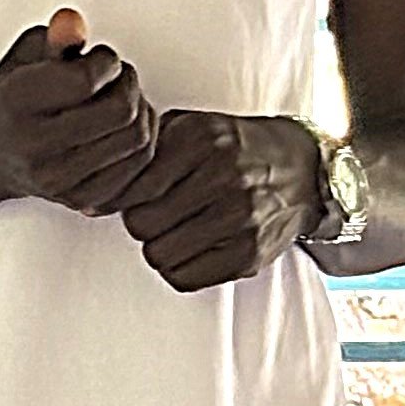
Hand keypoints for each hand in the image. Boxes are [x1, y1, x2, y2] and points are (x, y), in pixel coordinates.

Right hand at [0, 12, 157, 214]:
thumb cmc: (12, 96)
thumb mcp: (26, 55)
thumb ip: (55, 38)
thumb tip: (72, 22)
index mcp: (15, 101)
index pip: (86, 79)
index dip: (106, 61)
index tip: (100, 59)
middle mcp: (34, 145)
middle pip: (119, 111)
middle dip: (128, 84)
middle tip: (117, 78)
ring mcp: (57, 179)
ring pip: (136, 140)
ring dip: (140, 111)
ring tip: (120, 101)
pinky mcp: (78, 199)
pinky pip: (139, 168)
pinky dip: (142, 142)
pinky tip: (123, 129)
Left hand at [118, 111, 324, 291]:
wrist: (303, 170)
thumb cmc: (235, 149)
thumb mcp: (194, 126)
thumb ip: (149, 146)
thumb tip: (101, 186)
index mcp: (202, 139)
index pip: (134, 186)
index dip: (127, 195)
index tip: (137, 196)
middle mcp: (223, 176)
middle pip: (141, 223)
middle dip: (142, 222)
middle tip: (158, 214)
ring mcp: (240, 217)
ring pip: (159, 254)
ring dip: (160, 246)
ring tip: (176, 231)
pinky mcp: (249, 254)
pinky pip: (184, 278)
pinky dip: (179, 268)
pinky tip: (192, 250)